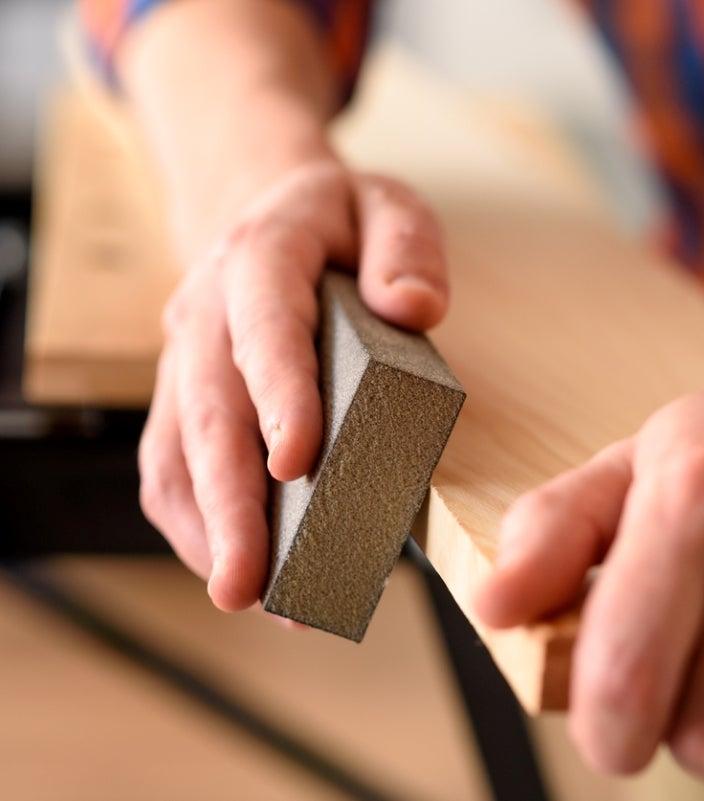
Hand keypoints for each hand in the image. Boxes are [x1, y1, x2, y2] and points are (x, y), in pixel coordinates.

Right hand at [138, 159, 447, 609]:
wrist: (267, 210)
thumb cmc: (340, 223)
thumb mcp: (388, 205)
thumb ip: (407, 247)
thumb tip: (415, 308)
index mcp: (260, 260)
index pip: (266, 330)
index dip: (279, 395)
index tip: (299, 463)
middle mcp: (206, 315)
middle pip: (209, 416)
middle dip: (230, 506)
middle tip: (251, 585)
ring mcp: (186, 360)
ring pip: (177, 454)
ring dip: (210, 532)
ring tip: (256, 599)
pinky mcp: (184, 399)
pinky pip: (171, 467)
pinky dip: (197, 525)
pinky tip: (240, 570)